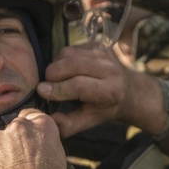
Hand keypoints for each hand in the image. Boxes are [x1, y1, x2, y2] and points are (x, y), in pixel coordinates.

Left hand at [0, 109, 71, 168]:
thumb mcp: (57, 156)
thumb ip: (44, 141)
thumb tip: (36, 142)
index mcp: (41, 125)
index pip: (30, 116)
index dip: (28, 130)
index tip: (27, 140)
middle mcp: (17, 127)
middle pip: (11, 131)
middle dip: (13, 144)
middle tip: (21, 165)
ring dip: (0, 157)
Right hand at [38, 41, 168, 137]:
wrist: (128, 91)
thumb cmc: (104, 109)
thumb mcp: (88, 121)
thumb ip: (68, 124)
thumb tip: (48, 119)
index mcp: (110, 91)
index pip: (78, 85)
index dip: (56, 88)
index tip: (41, 91)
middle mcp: (110, 69)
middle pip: (71, 64)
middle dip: (52, 74)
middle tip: (46, 86)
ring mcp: (104, 53)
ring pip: (68, 53)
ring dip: (55, 65)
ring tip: (56, 79)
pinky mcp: (98, 44)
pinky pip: (71, 47)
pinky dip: (62, 59)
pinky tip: (66, 70)